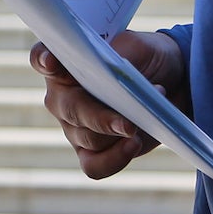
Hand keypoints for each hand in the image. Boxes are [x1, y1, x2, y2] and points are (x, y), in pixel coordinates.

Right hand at [34, 29, 188, 179]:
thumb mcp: (138, 48)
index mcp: (65, 61)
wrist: (171, 82)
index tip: (51, 61)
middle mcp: (62, 95)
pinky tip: (133, 145)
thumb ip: (120, 59)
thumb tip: (114, 79)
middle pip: (68, 108)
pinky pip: (93, 165)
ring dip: (120, 132)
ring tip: (145, 120)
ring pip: (87, 138)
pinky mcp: (92, 151)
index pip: (42, 57)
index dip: (43, 59)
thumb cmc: (146, 58)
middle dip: (98, 118)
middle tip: (127, 123)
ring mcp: (74, 126)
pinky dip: (114, 159)